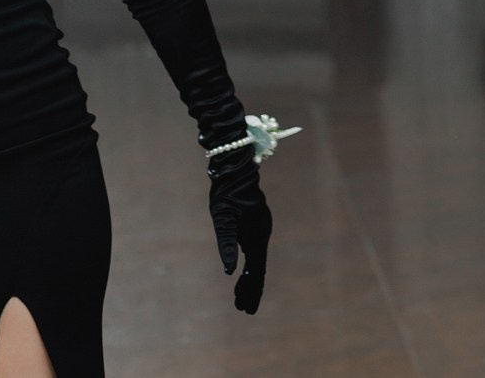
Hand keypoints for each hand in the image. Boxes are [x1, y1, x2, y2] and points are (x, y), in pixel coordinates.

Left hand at [208, 152, 271, 314]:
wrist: (235, 173)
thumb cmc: (226, 195)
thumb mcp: (223, 220)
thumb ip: (226, 245)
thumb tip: (227, 271)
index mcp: (257, 237)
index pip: (257, 271)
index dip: (252, 290)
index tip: (246, 308)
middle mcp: (261, 236)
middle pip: (259, 270)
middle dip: (252, 291)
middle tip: (245, 311)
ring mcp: (259, 233)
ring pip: (257, 263)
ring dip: (250, 282)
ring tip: (242, 300)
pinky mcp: (253, 229)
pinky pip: (253, 254)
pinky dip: (248, 268)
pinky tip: (243, 275)